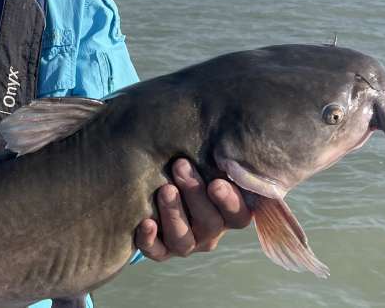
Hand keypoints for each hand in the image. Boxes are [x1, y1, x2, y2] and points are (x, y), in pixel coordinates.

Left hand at [133, 158, 251, 260]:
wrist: (155, 180)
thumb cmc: (186, 165)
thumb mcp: (203, 160)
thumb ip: (213, 155)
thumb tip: (221, 133)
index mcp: (226, 213)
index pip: (238, 215)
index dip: (229, 202)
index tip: (216, 182)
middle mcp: (208, 232)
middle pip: (210, 223)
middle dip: (195, 194)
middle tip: (181, 166)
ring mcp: (185, 243)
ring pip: (183, 240)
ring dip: (174, 213)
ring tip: (165, 189)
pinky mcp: (161, 249)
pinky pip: (156, 252)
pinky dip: (149, 239)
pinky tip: (146, 222)